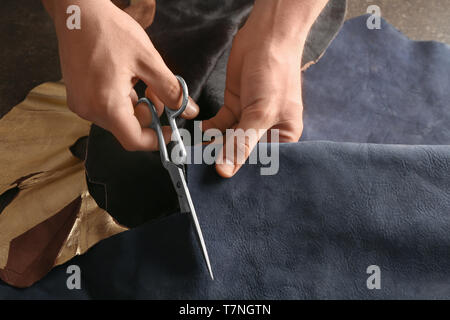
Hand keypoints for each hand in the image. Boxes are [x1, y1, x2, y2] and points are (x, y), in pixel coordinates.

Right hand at [44, 0, 198, 150]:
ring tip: (141, 80)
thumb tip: (190, 111)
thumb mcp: (149, 61)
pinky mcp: (77, 97)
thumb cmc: (111, 32)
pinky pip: (105, 109)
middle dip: (148, 115)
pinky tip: (126, 79)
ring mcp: (80, 104)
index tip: (170, 129)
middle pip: (127, 129)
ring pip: (117, 119)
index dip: (156, 139)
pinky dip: (121, 101)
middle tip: (157, 93)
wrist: (78, 11)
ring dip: (135, 106)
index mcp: (106, 105)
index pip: (134, 140)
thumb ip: (171, 90)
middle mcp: (89, 110)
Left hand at [203, 0, 327, 177]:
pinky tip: (199, 137)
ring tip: (197, 156)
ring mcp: (249, 119)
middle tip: (205, 171)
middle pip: (244, 153)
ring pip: (229, 140)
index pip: (263, 163)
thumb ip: (241, 143)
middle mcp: (267, 130)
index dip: (245, 174)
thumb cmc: (275, 74)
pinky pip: (220, 125)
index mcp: (284, 136)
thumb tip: (224, 171)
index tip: (225, 185)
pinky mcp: (235, 107)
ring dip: (214, 146)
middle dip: (226, 160)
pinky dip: (210, 131)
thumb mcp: (261, 113)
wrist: (265, 37)